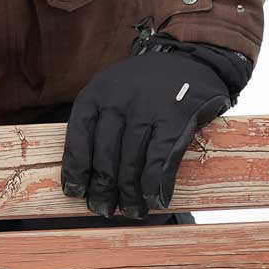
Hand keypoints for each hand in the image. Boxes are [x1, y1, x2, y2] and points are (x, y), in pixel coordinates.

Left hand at [60, 34, 252, 217]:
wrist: (192, 57)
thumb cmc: (147, 84)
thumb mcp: (114, 90)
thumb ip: (100, 121)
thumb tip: (89, 174)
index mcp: (97, 93)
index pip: (79, 137)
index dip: (76, 170)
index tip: (76, 193)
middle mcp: (118, 100)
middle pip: (105, 156)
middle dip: (103, 189)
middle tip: (104, 210)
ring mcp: (148, 108)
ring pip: (131, 163)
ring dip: (130, 194)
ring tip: (132, 211)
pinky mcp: (176, 117)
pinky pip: (161, 160)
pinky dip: (157, 185)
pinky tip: (157, 200)